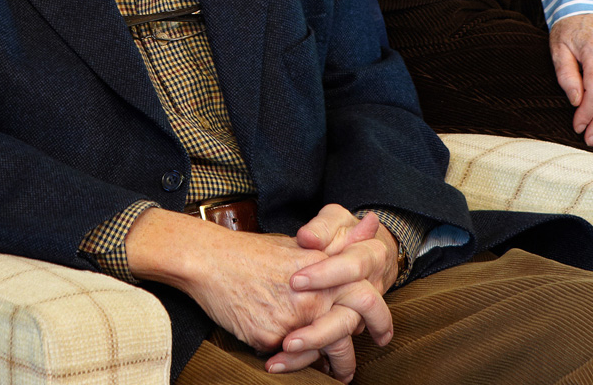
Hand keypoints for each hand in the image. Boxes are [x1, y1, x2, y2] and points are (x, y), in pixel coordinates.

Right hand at [124, 207, 392, 377]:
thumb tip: (371, 223)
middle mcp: (311, 294)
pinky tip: (290, 365)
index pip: (364, 296)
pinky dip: (292, 363)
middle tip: (350, 371)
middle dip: (352, 357)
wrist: (209, 260)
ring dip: (329, 366)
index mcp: (322, 268)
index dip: (380, 317)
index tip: (382, 333)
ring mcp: (290, 317)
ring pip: (322, 351)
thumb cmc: (253, 252)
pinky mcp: (269, 336)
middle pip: (348, 331)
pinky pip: (288, 359)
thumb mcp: (298, 243)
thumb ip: (337, 243)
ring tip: (331, 375)